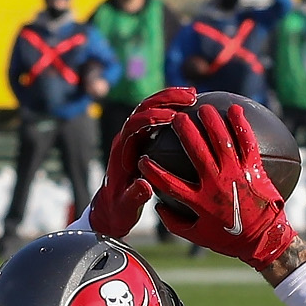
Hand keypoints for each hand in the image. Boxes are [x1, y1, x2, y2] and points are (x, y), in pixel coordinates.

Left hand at [89, 86, 192, 240]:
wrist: (111, 209)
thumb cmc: (118, 210)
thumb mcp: (125, 208)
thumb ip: (134, 196)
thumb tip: (145, 185)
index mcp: (121, 151)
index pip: (134, 125)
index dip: (152, 118)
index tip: (173, 117)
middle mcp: (127, 139)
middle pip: (143, 108)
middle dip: (165, 98)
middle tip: (191, 96)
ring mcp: (135, 138)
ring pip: (151, 109)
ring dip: (170, 99)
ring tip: (194, 95)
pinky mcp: (144, 140)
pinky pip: (158, 119)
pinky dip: (173, 110)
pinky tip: (192, 108)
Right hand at [139, 97, 295, 270]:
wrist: (265, 241)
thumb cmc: (231, 240)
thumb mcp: (199, 236)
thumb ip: (175, 223)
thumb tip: (158, 205)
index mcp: (199, 202)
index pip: (168, 183)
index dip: (152, 171)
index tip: (142, 159)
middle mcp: (216, 185)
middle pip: (196, 151)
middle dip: (184, 130)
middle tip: (176, 117)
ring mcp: (236, 175)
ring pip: (221, 140)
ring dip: (211, 121)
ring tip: (203, 108)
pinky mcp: (254, 170)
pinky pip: (247, 142)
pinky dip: (241, 124)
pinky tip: (236, 109)